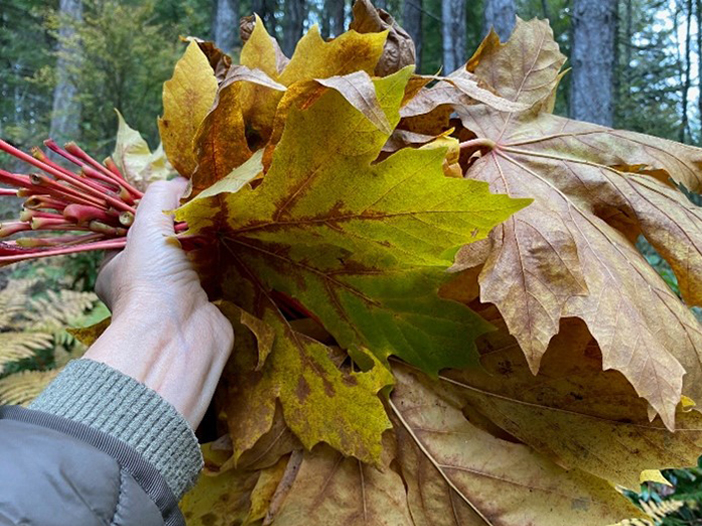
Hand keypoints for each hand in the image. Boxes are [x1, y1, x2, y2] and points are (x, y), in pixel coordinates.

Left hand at [84, 178, 233, 428]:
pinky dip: (233, 267)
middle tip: (214, 210)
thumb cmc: (151, 279)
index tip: (181, 199)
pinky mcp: (209, 310)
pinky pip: (222, 281)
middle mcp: (147, 287)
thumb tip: (184, 178)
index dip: (156, 216)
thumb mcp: (148, 224)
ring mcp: (178, 302)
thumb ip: (162, 195)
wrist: (177, 335)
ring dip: (215, 248)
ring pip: (199, 264)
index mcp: (117, 270)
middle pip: (172, 248)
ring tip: (233, 221)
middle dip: (192, 231)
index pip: (136, 235)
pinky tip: (245, 248)